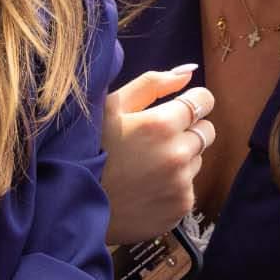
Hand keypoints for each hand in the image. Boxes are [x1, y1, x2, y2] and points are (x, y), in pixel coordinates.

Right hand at [100, 66, 214, 243]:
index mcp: (161, 125)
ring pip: (197, 159)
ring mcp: (181, 184)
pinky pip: (189, 187)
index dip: (191, 101)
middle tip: (156, 140)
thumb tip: (188, 73)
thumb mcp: (110, 107)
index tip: (177, 109)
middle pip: (206, 131)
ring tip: (145, 165)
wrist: (72, 204)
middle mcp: (177, 154)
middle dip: (188, 130)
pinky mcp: (180, 206)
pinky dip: (174, 185)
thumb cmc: (88, 149)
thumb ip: (152, 84)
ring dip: (180, 158)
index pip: (204, 100)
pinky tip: (146, 187)